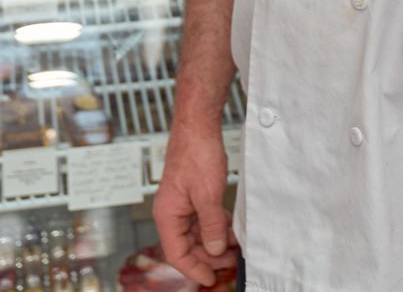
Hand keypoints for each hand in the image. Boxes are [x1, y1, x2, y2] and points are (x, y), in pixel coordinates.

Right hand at [153, 124, 238, 287]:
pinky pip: (202, 220)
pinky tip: (231, 231)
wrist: (198, 126)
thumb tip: (214, 249)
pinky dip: (216, 227)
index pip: (176, 254)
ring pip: (196, 234)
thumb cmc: (197, 154)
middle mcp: (171, 213)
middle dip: (208, 257)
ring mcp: (182, 204)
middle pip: (187, 246)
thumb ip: (211, 224)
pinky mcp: (192, 196)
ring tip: (235, 248)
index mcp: (167, 215)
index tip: (210, 279)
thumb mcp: (208, 194)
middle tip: (230, 262)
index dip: (193, 269)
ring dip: (214, 242)